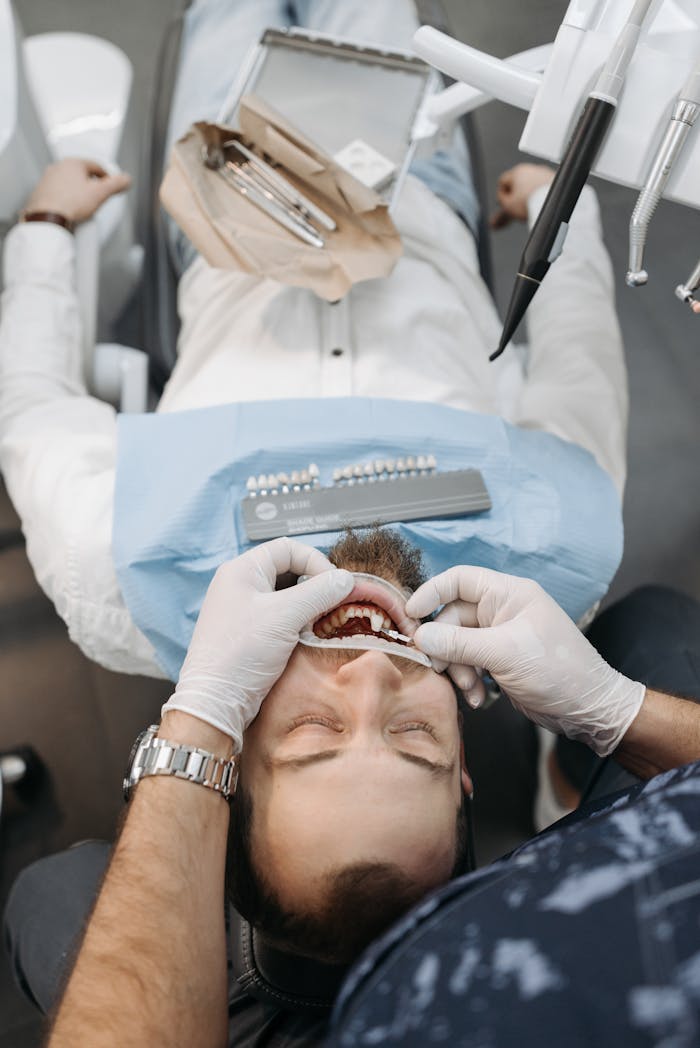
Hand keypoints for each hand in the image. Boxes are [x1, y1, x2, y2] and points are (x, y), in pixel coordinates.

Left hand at [24, 158, 130, 224]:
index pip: (96, 166)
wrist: (48, 218)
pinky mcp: (41, 192)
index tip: (110, 185)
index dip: (107, 177)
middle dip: (92, 185)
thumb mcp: (101, 193)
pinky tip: (71, 210)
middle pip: (82, 175)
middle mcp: (58, 167)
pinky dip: (66, 200)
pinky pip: (59, 194)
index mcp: (73, 163)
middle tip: (98, 198)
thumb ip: (116, 184)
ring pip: (69, 184)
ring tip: (84, 207)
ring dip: (78, 193)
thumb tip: (126, 180)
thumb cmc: (70, 203)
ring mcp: (48, 179)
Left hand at [161, 539, 353, 749]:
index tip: (335, 585)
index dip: (316, 562)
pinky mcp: (249, 632)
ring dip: (308, 605)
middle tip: (332, 604)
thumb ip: (319, 592)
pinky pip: (280, 616)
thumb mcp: (286, 616)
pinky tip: (308, 636)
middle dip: (315, 584)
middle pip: (288, 570)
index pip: (288, 548)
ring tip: (321, 621)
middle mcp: (240, 584)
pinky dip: (298, 621)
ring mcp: (243, 609)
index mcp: (242, 570)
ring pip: (286, 594)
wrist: (215, 702)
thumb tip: (346, 579)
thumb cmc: (242, 652)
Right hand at [405, 567, 645, 756]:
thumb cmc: (560, 671)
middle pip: (453, 617)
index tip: (411, 615)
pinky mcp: (500, 661)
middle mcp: (504, 610)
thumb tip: (422, 638)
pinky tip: (478, 697)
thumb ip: (460, 644)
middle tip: (440, 668)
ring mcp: (501, 637)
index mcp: (510, 594)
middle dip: (445, 645)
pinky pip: (469, 663)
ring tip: (468, 688)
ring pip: (458, 644)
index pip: (460, 579)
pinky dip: (468, 680)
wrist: (589, 709)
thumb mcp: (505, 654)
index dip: (432, 593)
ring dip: (457, 668)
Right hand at [490, 163, 554, 228]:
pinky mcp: (556, 181)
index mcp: (517, 171)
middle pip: (518, 186)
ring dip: (527, 199)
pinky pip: (543, 190)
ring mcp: (545, 174)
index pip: (503, 182)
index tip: (504, 206)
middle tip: (515, 213)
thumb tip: (493, 222)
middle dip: (515, 200)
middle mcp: (532, 169)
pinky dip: (540, 198)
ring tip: (529, 210)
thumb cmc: (531, 202)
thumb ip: (500, 212)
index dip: (501, 196)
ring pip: (531, 188)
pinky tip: (540, 207)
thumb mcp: (508, 209)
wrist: (555, 202)